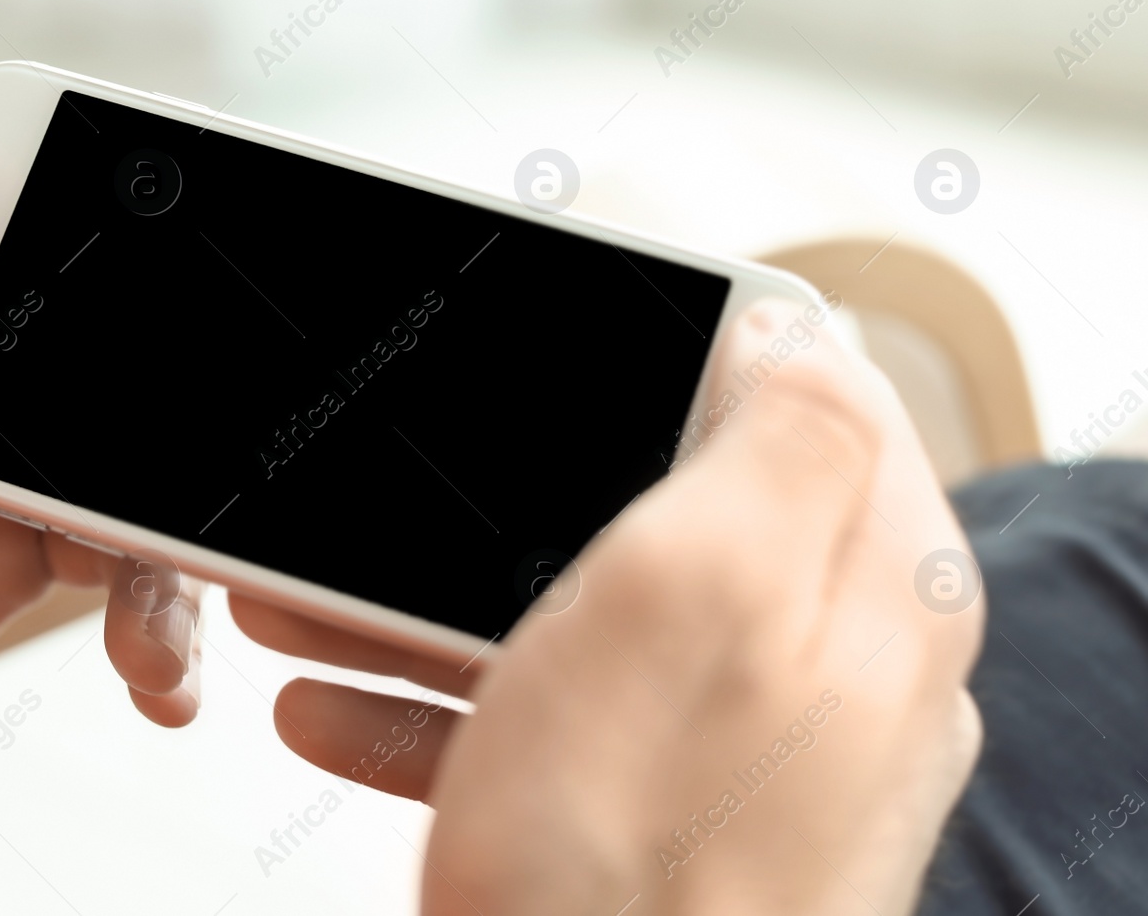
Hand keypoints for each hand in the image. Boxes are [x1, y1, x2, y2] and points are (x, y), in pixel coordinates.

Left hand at [0, 104, 202, 863]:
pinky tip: (155, 670)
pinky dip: (153, 619)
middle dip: (169, 395)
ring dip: (174, 538)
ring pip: (122, 470)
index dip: (92, 211)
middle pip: (86, 354)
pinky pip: (110, 576)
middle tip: (224, 456)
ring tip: (171, 615)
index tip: (188, 220)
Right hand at [234, 300, 984, 914]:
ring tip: (320, 592)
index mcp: (871, 587)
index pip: (823, 398)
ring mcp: (743, 753)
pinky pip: (551, 721)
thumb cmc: (634, 878)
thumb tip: (799, 333)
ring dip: (443, 595)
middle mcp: (829, 670)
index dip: (707, 341)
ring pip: (587, 618)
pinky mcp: (661, 818)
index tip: (591, 330)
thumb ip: (782, 441)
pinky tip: (343, 705)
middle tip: (418, 474)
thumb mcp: (695, 600)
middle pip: (674, 512)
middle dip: (521, 486)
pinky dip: (443, 701)